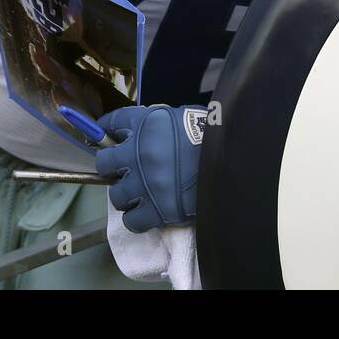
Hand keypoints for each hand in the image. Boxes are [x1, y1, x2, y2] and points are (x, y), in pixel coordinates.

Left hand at [95, 104, 206, 233]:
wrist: (234, 161)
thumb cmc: (212, 135)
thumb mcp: (183, 117)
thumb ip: (158, 125)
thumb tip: (144, 132)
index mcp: (147, 124)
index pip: (113, 121)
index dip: (107, 127)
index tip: (105, 133)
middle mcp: (139, 153)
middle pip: (104, 163)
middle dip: (113, 167)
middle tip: (125, 170)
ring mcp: (145, 184)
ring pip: (117, 195)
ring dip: (127, 195)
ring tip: (141, 194)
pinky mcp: (157, 210)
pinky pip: (132, 221)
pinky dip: (138, 218)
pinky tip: (148, 213)